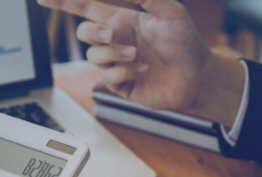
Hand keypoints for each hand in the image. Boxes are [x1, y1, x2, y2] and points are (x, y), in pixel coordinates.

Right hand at [37, 0, 244, 124]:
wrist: (198, 78)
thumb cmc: (187, 43)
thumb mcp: (168, 9)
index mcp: (123, 19)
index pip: (85, 7)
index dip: (63, 3)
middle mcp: (117, 40)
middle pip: (84, 33)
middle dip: (93, 33)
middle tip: (113, 35)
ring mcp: (117, 63)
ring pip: (94, 56)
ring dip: (114, 55)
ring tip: (137, 56)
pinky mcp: (121, 85)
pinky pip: (107, 77)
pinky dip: (124, 73)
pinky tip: (144, 71)